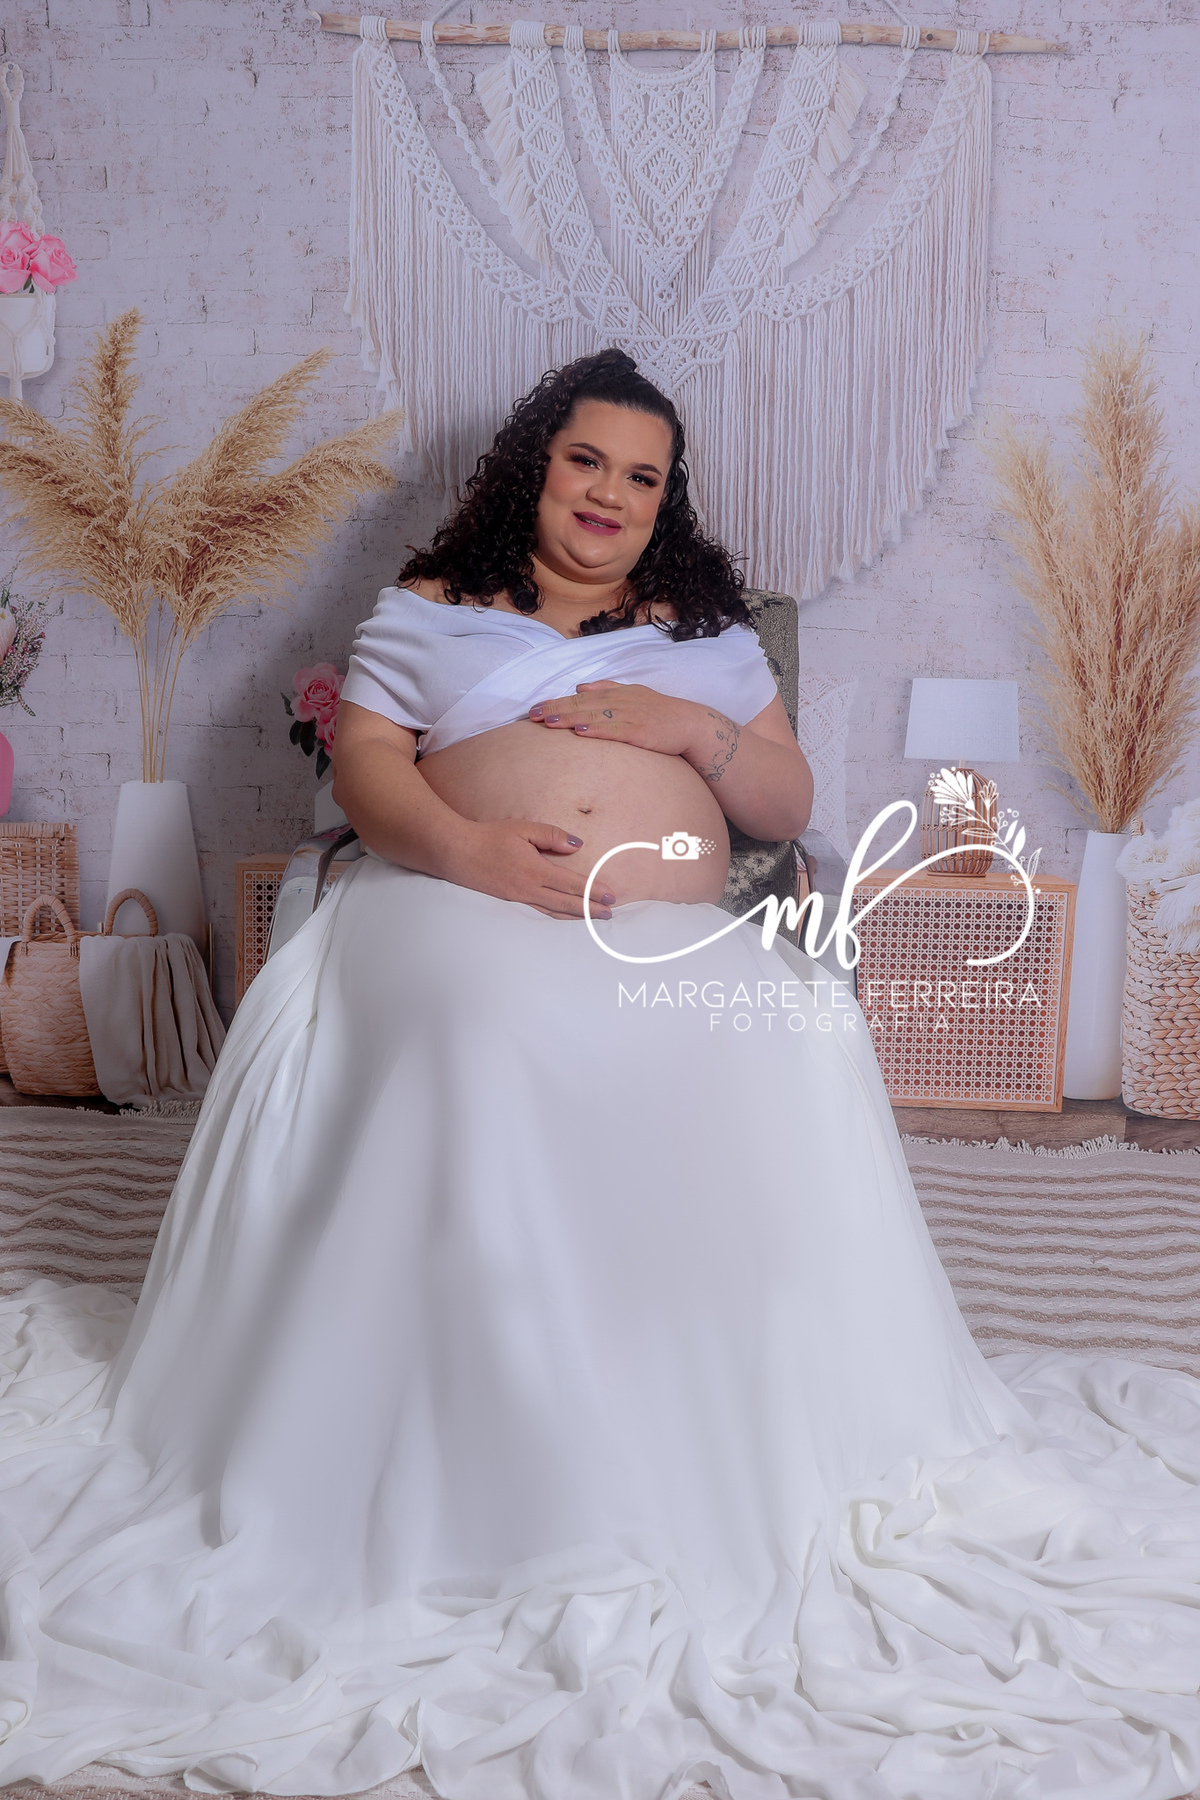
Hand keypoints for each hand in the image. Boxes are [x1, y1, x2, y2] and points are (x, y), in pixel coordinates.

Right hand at [445, 817, 617, 920]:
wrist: (457, 852)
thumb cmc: (489, 837)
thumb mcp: (522, 828)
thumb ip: (552, 836)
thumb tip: (577, 846)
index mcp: (535, 870)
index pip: (572, 883)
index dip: (593, 890)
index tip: (611, 895)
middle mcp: (529, 889)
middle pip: (567, 903)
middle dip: (591, 909)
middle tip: (610, 913)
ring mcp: (519, 899)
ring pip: (554, 912)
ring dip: (576, 916)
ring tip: (594, 920)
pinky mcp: (510, 902)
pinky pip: (539, 912)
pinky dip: (556, 916)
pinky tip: (564, 917)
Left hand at [527, 680, 701, 756]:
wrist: (691, 725)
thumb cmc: (660, 713)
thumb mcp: (633, 695)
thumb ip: (606, 690)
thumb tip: (580, 687)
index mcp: (617, 693)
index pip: (581, 697)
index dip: (557, 702)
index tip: (536, 708)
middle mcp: (621, 701)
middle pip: (583, 704)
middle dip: (556, 709)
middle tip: (532, 715)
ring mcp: (631, 716)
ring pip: (595, 716)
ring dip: (571, 718)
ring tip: (549, 722)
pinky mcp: (641, 732)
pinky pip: (616, 730)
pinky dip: (598, 730)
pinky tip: (581, 732)